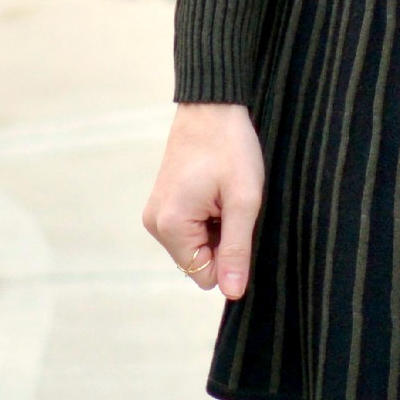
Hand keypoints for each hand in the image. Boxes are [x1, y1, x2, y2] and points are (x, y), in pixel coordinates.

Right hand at [143, 103, 264, 298]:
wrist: (212, 106)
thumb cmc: (231, 148)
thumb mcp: (244, 201)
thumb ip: (236, 250)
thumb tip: (232, 293)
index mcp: (171, 226)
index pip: (205, 276)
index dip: (230, 255)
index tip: (237, 219)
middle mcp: (155, 224)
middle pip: (199, 262)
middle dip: (222, 240)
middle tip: (231, 203)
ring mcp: (156, 213)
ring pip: (196, 246)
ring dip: (217, 228)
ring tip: (223, 194)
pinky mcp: (162, 204)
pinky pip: (189, 230)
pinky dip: (208, 217)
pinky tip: (215, 191)